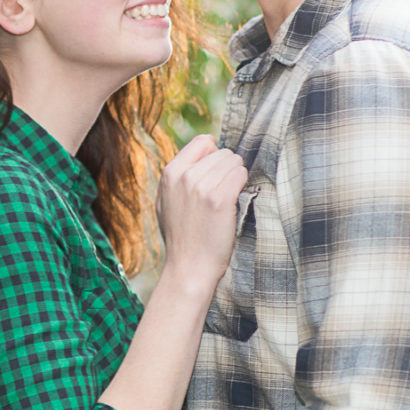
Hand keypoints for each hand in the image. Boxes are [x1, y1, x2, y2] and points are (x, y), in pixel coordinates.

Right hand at [155, 134, 246, 293]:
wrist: (189, 267)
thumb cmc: (181, 237)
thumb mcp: (166, 201)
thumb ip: (179, 176)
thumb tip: (202, 151)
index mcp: (170, 173)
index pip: (203, 141)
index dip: (214, 156)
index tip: (215, 174)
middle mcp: (185, 176)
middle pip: (222, 152)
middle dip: (227, 169)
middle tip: (222, 193)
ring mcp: (202, 186)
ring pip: (234, 162)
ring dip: (237, 178)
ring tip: (227, 200)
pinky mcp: (220, 199)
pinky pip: (241, 175)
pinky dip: (243, 186)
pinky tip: (235, 202)